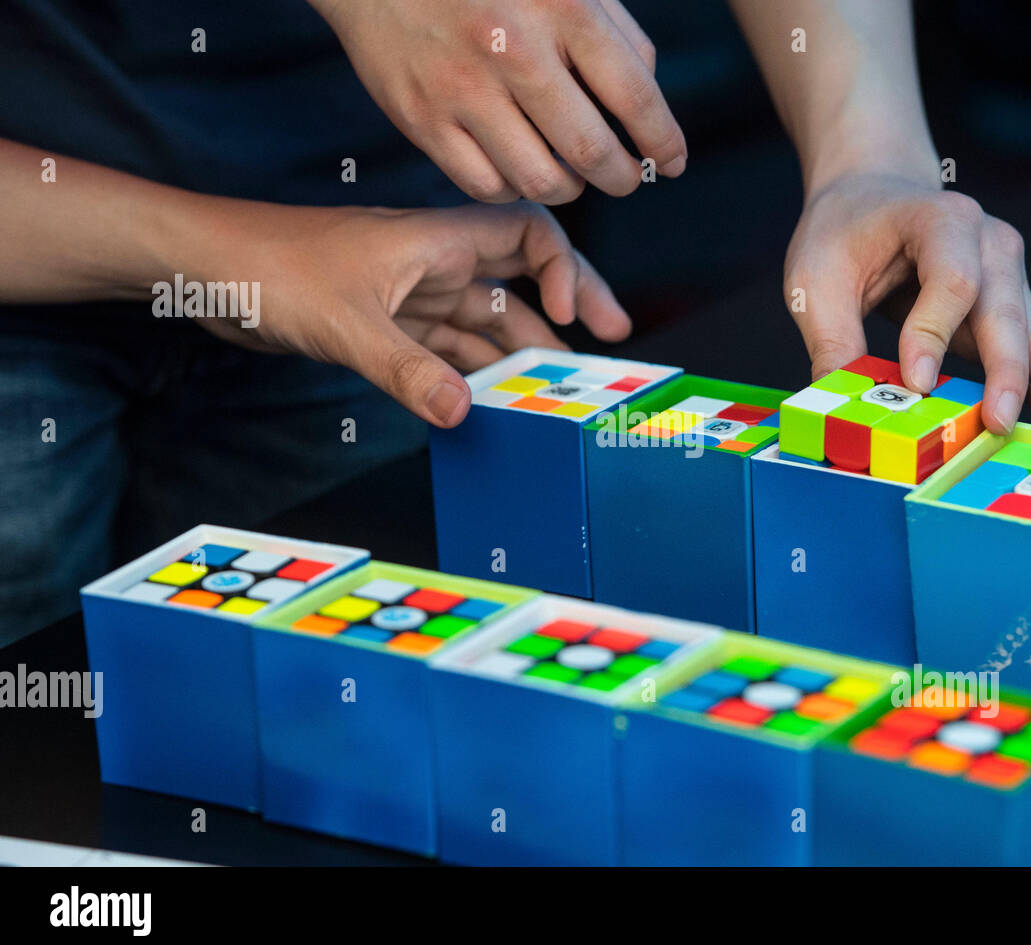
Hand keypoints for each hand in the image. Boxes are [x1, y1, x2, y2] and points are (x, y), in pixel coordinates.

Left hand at [187, 201, 629, 426]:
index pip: (527, 233)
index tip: (570, 315)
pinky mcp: (390, 323)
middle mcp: (435, 263)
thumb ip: (406, 369)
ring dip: (521, 353)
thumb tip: (463, 411)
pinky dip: (474, 372)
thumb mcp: (346, 323)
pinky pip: (450, 348)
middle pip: (522, 280)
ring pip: (488, 321)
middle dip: (566, 312)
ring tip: (557, 391)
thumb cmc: (270, 268)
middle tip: (608, 348)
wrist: (209, 271)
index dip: (562, 268)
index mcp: (436, 239)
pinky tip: (493, 399)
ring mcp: (414, 294)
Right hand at [309, 0, 686, 202]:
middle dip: (622, 178)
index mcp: (562, 8)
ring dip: (570, 190)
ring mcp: (464, 89)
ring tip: (572, 175)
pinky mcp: (423, 119)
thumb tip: (652, 104)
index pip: (635, 97)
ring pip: (541, 181)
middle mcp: (514, 50)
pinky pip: (487, 187)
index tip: (672, 163)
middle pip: (591, 152)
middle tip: (626, 179)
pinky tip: (519, 169)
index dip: (663, 141)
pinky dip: (513, 189)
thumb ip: (615, 34)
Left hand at [783, 170, 1030, 432]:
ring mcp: (1005, 271)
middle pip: (1002, 309)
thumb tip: (837, 406)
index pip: (950, 280)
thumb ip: (830, 340)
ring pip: (1029, 328)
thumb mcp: (814, 280)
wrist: (872, 192)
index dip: (934, 333)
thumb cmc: (842, 233)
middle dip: (1003, 369)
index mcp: (939, 219)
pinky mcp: (1008, 301)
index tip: (916, 383)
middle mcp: (988, 241)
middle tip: (996, 420)